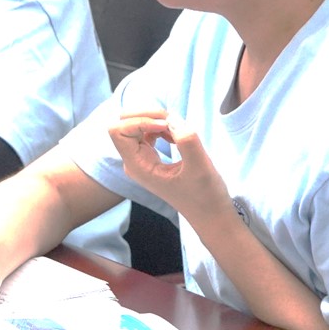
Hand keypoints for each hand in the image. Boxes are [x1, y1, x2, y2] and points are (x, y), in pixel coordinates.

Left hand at [109, 112, 231, 222]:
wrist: (209, 213)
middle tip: (172, 122)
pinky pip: (147, 131)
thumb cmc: (205, 194)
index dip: (139, 121)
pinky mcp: (151, 155)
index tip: (166, 126)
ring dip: (156, 119)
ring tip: (179, 130)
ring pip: (136, 124)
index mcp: (137, 166)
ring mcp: (141, 157)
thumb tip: (172, 118)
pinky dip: (161, 126)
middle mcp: (133, 161)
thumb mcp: (200, 166)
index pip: (118, 131)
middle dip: (147, 116)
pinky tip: (176, 136)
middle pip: (124, 124)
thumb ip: (186, 139)